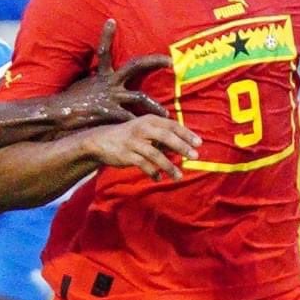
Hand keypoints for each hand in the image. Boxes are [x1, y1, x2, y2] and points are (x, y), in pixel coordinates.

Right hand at [57, 20, 172, 128]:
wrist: (58, 116)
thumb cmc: (71, 101)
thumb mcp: (84, 84)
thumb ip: (97, 80)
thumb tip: (100, 76)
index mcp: (101, 74)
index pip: (103, 50)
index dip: (106, 35)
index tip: (111, 20)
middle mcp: (109, 82)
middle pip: (135, 66)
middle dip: (154, 62)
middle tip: (170, 61)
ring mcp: (110, 97)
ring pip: (139, 97)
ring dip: (155, 107)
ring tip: (167, 116)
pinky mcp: (109, 113)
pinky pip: (129, 120)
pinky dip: (138, 127)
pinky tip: (149, 137)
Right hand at [82, 114, 203, 180]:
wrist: (100, 141)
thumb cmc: (129, 136)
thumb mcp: (145, 130)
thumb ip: (163, 136)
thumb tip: (185, 145)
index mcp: (149, 120)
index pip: (172, 125)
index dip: (186, 134)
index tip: (199, 143)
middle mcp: (142, 128)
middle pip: (166, 136)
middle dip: (182, 146)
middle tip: (195, 156)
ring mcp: (133, 142)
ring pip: (155, 154)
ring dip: (169, 166)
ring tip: (178, 176)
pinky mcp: (126, 155)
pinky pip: (143, 165)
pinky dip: (153, 172)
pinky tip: (159, 178)